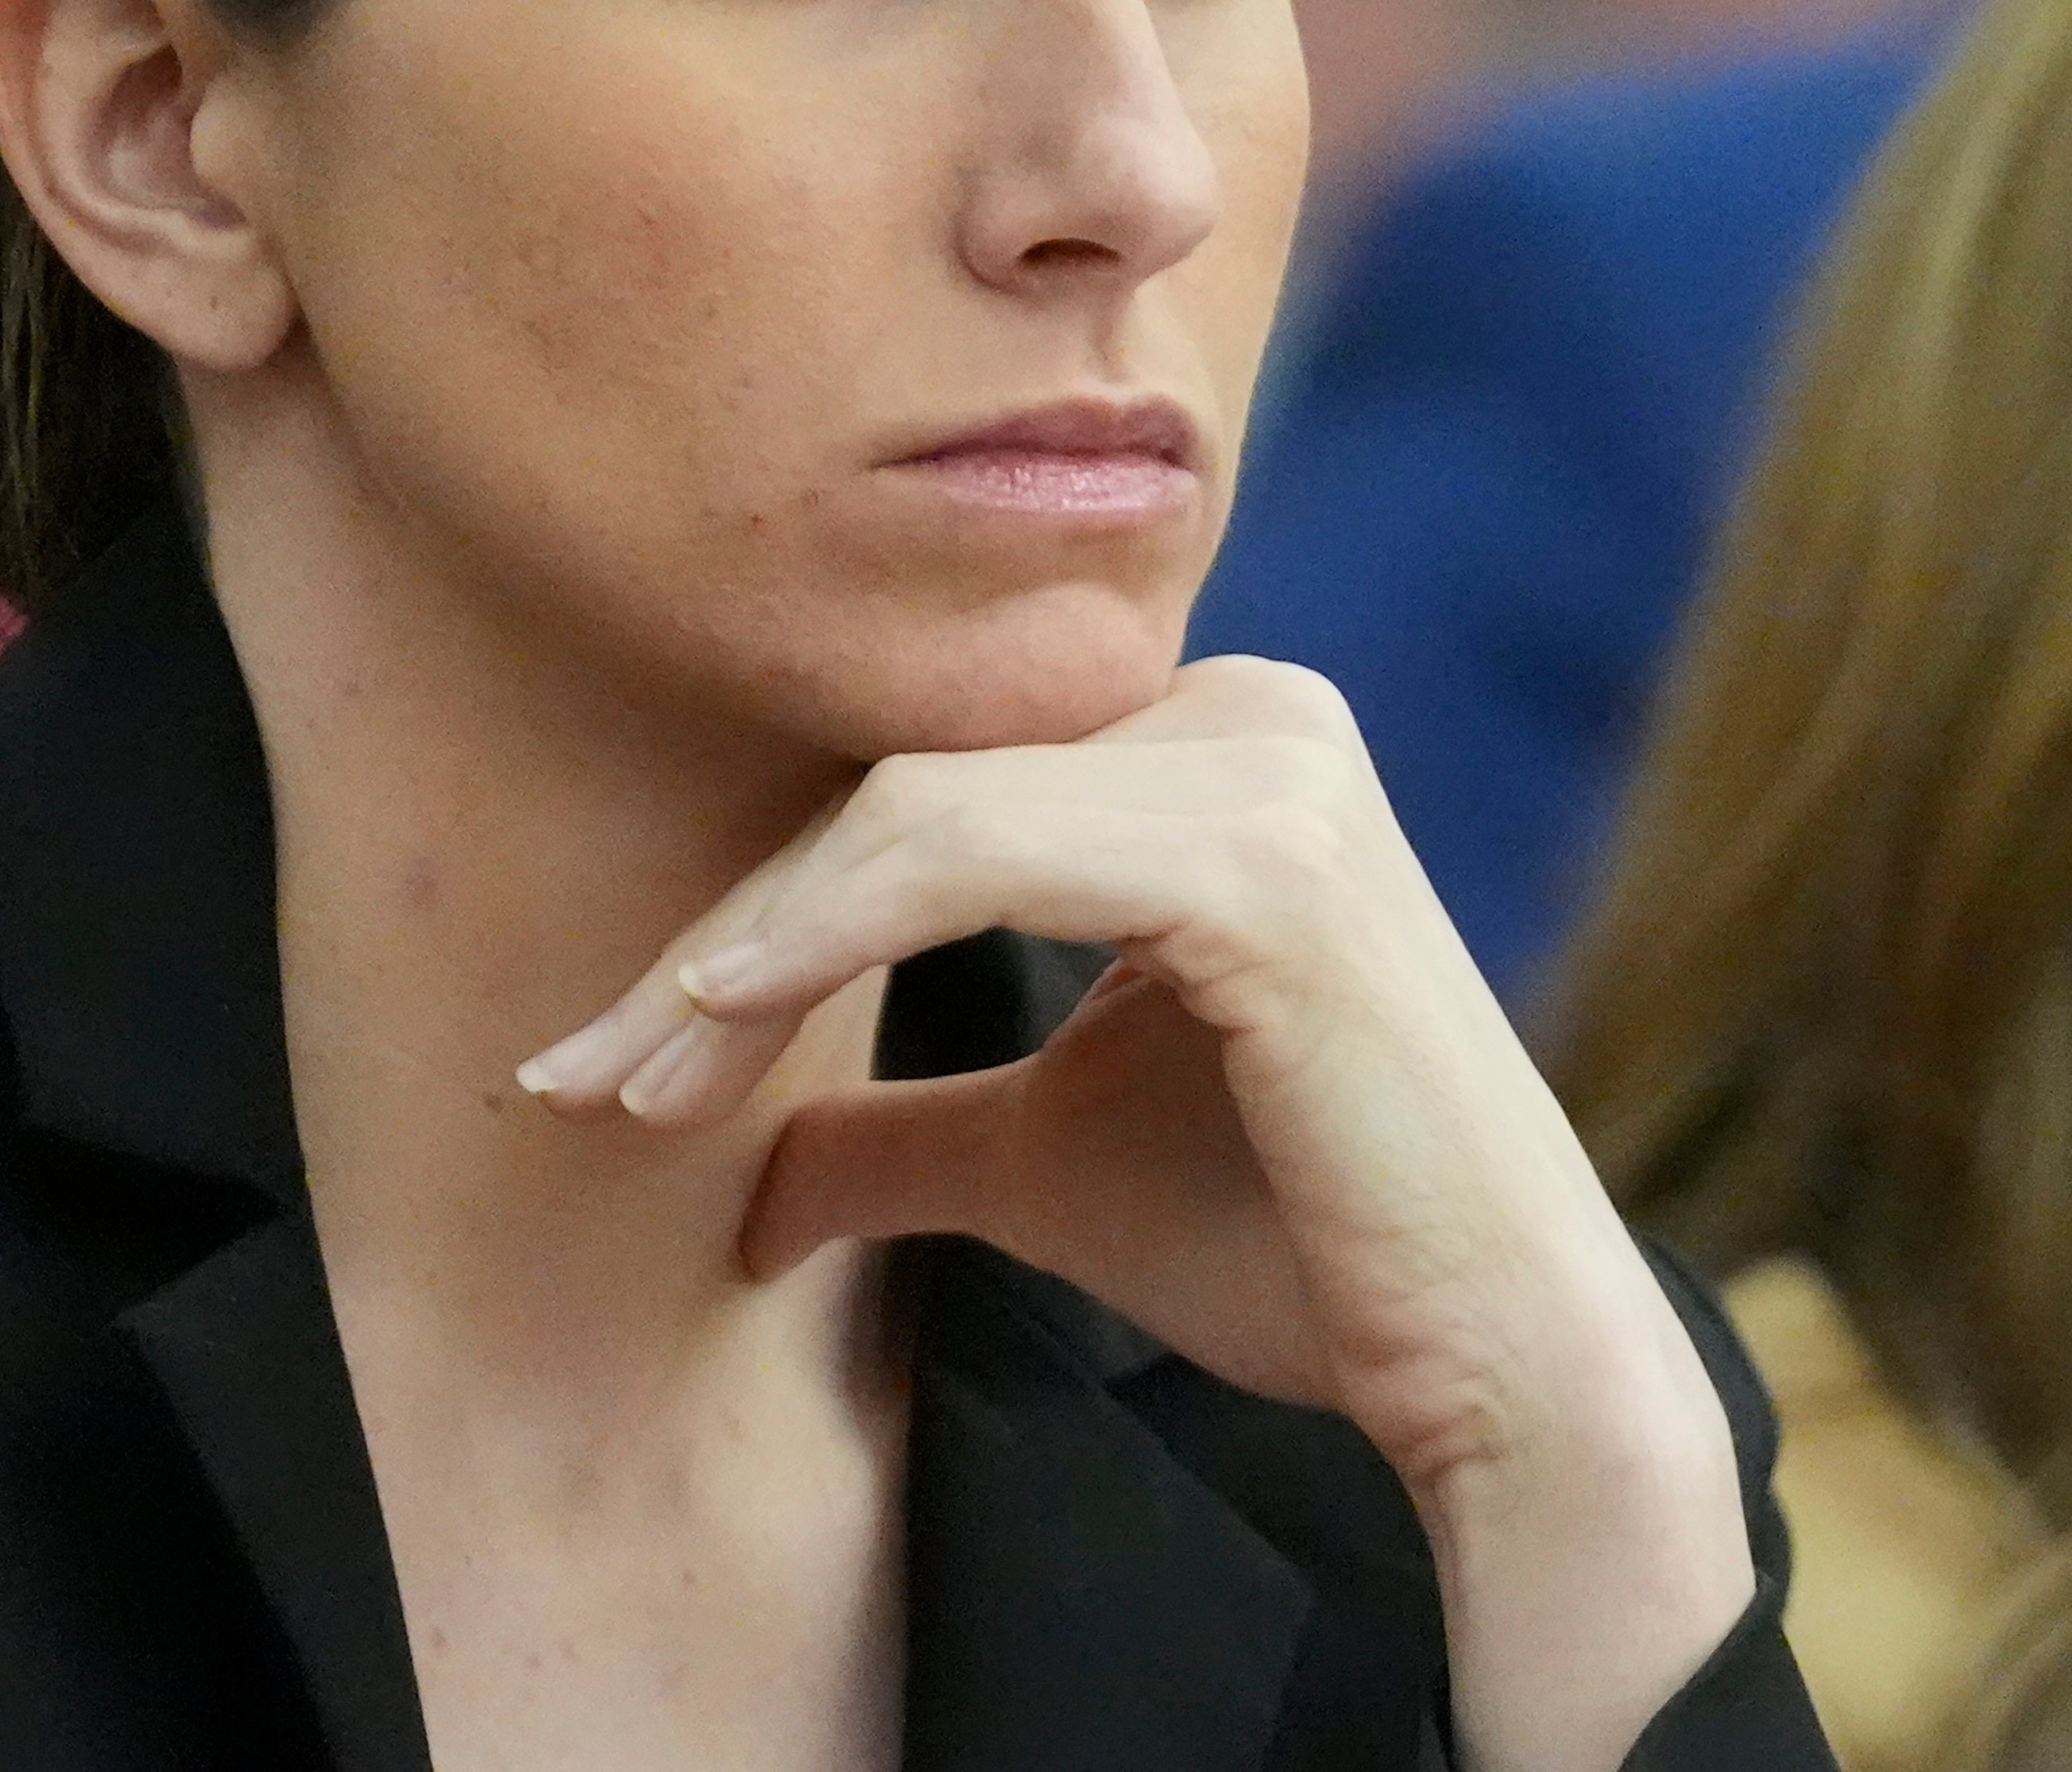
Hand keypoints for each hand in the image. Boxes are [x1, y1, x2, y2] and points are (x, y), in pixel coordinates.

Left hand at [519, 658, 1753, 1771]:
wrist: (1491, 1363)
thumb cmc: (1296, 1249)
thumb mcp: (1047, 1162)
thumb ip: (903, 1131)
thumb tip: (745, 1182)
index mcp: (1214, 743)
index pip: (925, 795)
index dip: (751, 922)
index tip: (606, 1061)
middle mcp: (1251, 709)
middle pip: (902, 790)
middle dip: (721, 945)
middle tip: (579, 1076)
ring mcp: (1267, 768)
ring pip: (914, 815)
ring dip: (742, 955)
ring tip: (628, 1085)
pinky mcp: (1263, 858)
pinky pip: (978, 854)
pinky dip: (826, 930)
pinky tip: (724, 1015)